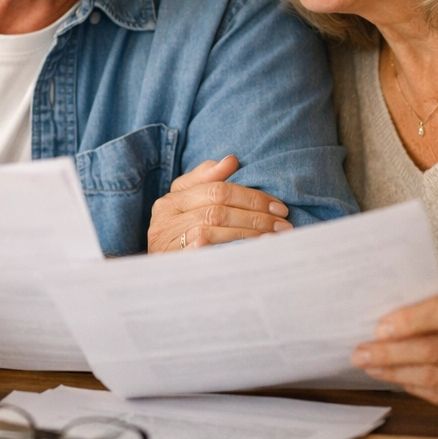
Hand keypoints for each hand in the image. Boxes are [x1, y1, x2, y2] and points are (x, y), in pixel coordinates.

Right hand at [147, 155, 292, 251]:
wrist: (155, 278)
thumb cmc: (176, 232)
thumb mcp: (186, 201)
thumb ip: (206, 178)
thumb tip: (232, 160)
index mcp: (172, 200)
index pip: (218, 190)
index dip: (251, 197)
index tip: (278, 207)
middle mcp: (166, 220)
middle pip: (218, 211)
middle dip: (255, 217)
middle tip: (282, 226)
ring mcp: (167, 244)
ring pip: (213, 231)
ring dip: (248, 234)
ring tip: (273, 239)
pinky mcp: (174, 265)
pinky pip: (204, 254)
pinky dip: (228, 251)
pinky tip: (250, 254)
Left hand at [351, 290, 437, 421]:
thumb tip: (390, 318)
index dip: (410, 319)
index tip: (380, 326)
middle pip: (434, 348)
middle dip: (390, 351)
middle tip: (361, 351)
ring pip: (433, 376)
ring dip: (395, 372)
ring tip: (370, 365)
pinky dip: (414, 387)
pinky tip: (397, 379)